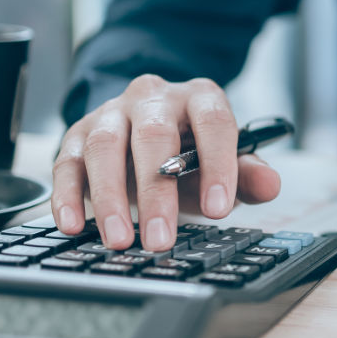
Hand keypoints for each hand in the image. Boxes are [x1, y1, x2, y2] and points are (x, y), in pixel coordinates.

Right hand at [52, 75, 281, 250]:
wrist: (145, 127)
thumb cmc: (189, 150)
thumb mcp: (222, 161)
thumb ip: (247, 174)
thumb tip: (270, 185)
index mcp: (198, 98)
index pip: (213, 122)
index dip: (217, 164)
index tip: (218, 209)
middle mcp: (153, 97)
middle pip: (153, 135)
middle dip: (156, 191)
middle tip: (161, 239)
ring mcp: (111, 112)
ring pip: (105, 145)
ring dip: (109, 197)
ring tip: (120, 240)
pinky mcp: (77, 134)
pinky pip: (66, 162)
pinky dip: (66, 195)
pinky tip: (73, 225)